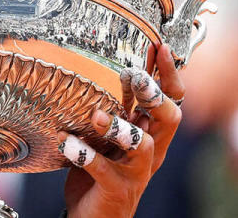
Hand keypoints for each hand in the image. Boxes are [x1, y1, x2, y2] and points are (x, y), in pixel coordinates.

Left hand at [58, 44, 183, 217]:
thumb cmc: (100, 172)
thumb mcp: (109, 137)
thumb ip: (115, 110)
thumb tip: (112, 70)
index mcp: (150, 135)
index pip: (171, 100)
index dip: (168, 74)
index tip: (159, 46)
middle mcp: (149, 153)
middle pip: (169, 119)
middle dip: (154, 96)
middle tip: (135, 76)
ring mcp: (135, 173)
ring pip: (143, 146)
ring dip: (121, 128)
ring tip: (96, 115)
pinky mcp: (116, 190)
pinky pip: (104, 171)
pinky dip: (84, 154)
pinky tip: (66, 142)